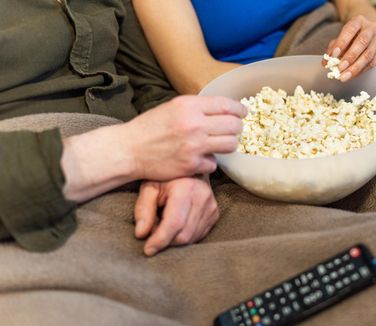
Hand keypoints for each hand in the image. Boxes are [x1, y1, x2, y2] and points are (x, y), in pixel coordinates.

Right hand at [123, 95, 245, 180]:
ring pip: (230, 145)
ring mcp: (195, 146)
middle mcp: (195, 124)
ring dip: (227, 145)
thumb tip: (223, 110)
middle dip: (236, 128)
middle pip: (234, 126)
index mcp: (189, 105)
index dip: (239, 110)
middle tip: (231, 131)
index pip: (227, 105)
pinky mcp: (192, 165)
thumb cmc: (150, 127)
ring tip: (218, 145)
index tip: (243, 113)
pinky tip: (200, 159)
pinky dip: (209, 162)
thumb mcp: (173, 107)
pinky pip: (214, 164)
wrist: (129, 150)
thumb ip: (197, 108)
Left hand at [134, 176, 218, 255]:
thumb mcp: (149, 188)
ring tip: (164, 227)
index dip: (160, 240)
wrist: (188, 169)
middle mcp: (202, 198)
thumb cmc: (165, 178)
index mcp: (186, 189)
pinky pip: (198, 235)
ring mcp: (211, 207)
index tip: (148, 250)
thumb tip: (141, 234)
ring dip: (174, 240)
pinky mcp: (214, 214)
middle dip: (166, 241)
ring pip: (191, 238)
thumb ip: (143, 209)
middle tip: (152, 236)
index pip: (174, 223)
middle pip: (183, 235)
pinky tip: (176, 227)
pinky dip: (184, 236)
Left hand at [325, 15, 375, 81]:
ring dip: (355, 68)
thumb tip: (326, 62)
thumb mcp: (340, 39)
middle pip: (362, 42)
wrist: (365, 36)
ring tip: (344, 77)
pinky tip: (351, 77)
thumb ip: (332, 49)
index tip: (333, 55)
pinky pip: (371, 64)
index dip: (342, 42)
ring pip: (368, 55)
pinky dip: (360, 72)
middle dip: (350, 57)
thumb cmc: (349, 38)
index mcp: (359, 21)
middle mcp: (371, 29)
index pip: (350, 29)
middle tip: (340, 68)